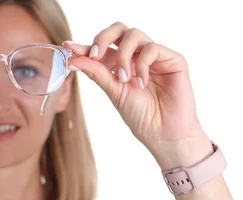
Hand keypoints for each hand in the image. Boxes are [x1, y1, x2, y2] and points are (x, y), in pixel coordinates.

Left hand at [65, 22, 211, 167]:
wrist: (164, 135)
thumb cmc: (141, 116)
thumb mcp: (114, 92)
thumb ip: (97, 72)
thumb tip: (74, 58)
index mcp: (122, 63)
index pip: (103, 47)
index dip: (86, 45)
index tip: (69, 47)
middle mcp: (138, 56)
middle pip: (119, 30)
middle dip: (103, 38)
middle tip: (95, 55)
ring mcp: (156, 56)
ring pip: (134, 34)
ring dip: (123, 55)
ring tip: (124, 78)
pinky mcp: (173, 59)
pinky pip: (152, 48)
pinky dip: (142, 64)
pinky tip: (142, 83)